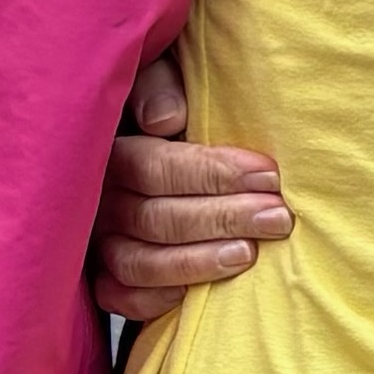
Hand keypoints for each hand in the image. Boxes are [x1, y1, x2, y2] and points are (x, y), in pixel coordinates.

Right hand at [94, 52, 285, 323]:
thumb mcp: (161, 75)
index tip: (268, 175)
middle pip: (154, 218)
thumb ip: (160, 84)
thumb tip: (167, 120)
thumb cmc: (169, 108)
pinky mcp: (102, 277)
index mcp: (109, 150)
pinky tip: (199, 293)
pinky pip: (119, 298)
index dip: (211, 173)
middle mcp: (96, 199)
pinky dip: (155, 299)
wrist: (155, 149)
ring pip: (138, 262)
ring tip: (250, 254)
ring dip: (198, 261)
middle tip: (278, 217)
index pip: (152, 167)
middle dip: (221, 217)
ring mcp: (96, 240)